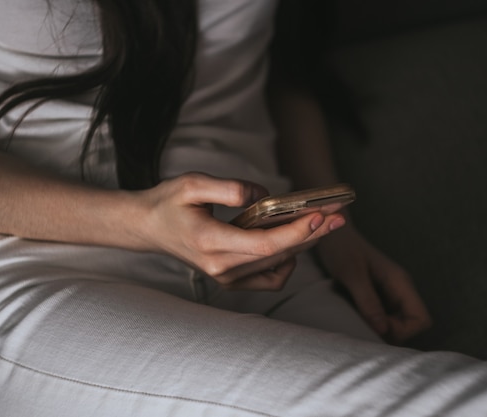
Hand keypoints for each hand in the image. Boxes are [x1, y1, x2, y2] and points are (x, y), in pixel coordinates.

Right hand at [136, 172, 345, 289]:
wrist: (148, 227)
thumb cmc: (168, 202)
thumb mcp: (193, 183)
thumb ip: (230, 187)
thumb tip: (264, 195)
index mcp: (210, 242)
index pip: (264, 244)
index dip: (295, 232)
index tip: (318, 215)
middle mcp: (220, 266)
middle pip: (278, 255)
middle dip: (311, 234)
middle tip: (338, 216)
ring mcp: (225, 277)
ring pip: (277, 267)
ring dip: (302, 246)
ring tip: (320, 223)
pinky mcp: (229, 280)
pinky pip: (268, 279)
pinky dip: (285, 263)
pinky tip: (290, 244)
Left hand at [316, 224, 430, 342]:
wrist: (332, 233)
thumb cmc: (341, 249)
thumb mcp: (352, 274)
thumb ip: (367, 300)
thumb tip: (383, 330)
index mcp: (400, 282)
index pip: (421, 319)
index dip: (404, 330)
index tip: (378, 327)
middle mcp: (400, 289)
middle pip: (412, 324)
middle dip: (393, 333)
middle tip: (366, 328)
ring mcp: (390, 293)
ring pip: (399, 323)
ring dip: (383, 330)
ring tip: (360, 325)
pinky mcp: (378, 295)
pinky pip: (385, 317)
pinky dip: (375, 323)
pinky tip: (358, 320)